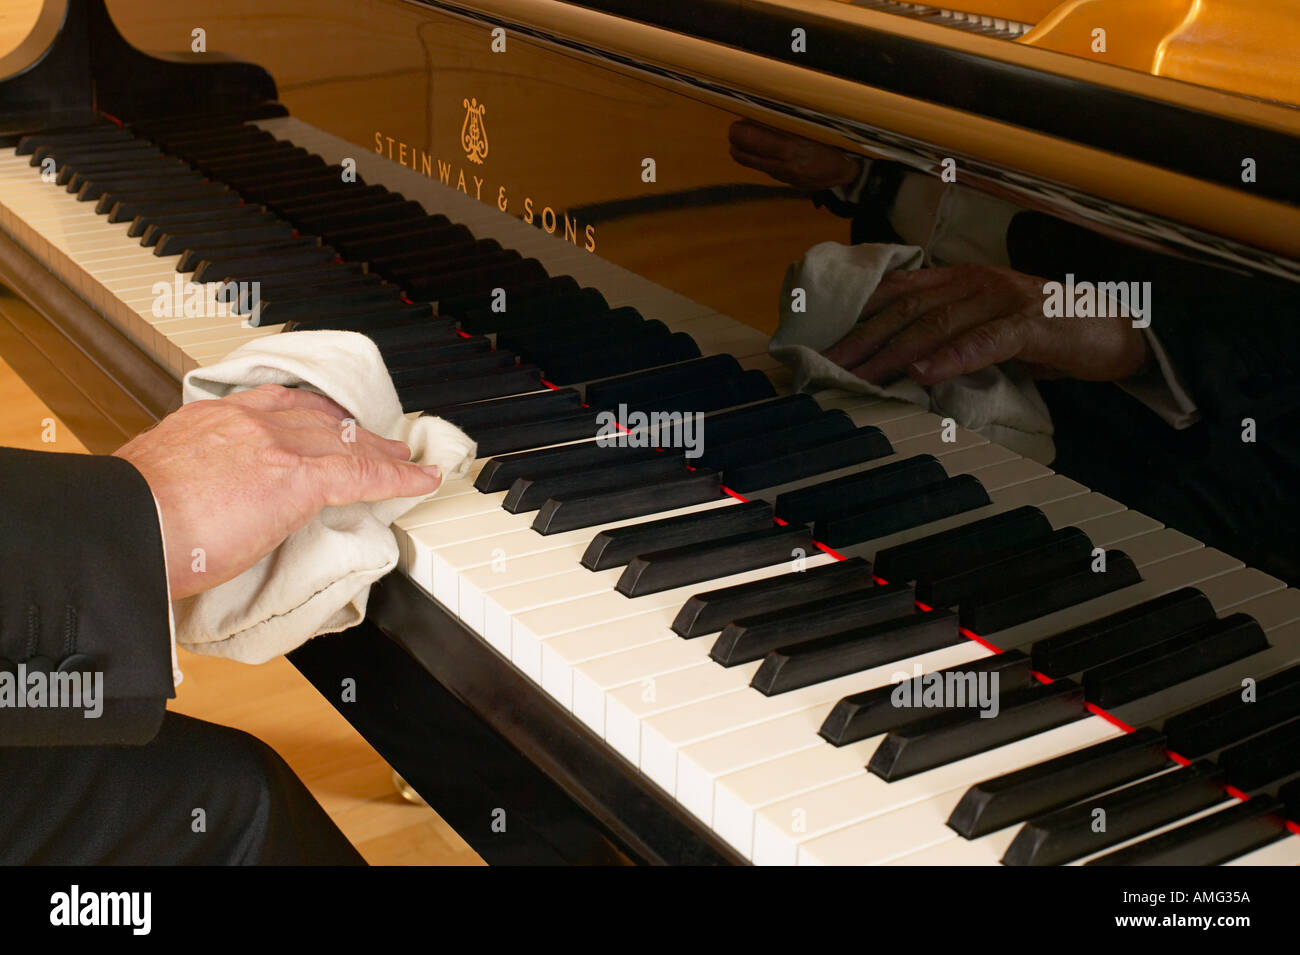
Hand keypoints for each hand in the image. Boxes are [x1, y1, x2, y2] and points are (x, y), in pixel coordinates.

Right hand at [114, 384, 441, 600]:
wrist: (124, 529)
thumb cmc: (131, 519)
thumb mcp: (159, 479)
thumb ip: (192, 476)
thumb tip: (200, 499)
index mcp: (211, 419)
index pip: (276, 406)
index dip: (311, 415)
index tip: (324, 422)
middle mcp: (248, 422)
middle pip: (320, 421)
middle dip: (354, 433)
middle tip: (379, 441)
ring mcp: (276, 447)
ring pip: (346, 445)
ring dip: (382, 454)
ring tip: (407, 463)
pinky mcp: (298, 479)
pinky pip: (363, 475)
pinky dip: (398, 478)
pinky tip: (420, 480)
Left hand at [729, 120, 862, 191]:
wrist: (845, 176)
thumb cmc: (833, 146)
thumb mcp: (815, 130)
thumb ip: (790, 123)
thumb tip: (766, 109)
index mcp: (791, 147)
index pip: (751, 138)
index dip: (739, 129)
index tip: (741, 118)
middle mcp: (781, 163)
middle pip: (741, 153)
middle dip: (736, 139)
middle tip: (739, 127)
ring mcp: (780, 174)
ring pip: (747, 161)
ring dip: (741, 148)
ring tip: (747, 136)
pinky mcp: (782, 180)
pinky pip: (760, 166)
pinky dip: (755, 156)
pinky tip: (764, 147)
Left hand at [822, 264, 1149, 385]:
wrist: (1121, 331)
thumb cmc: (1050, 334)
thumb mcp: (989, 331)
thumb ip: (949, 338)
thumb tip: (902, 365)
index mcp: (962, 281)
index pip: (897, 293)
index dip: (857, 316)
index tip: (822, 342)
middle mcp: (977, 283)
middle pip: (905, 310)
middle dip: (861, 340)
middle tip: (825, 368)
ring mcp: (1005, 300)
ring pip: (937, 324)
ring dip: (893, 353)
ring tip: (859, 377)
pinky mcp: (1033, 325)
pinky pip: (986, 341)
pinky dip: (952, 358)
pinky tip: (923, 374)